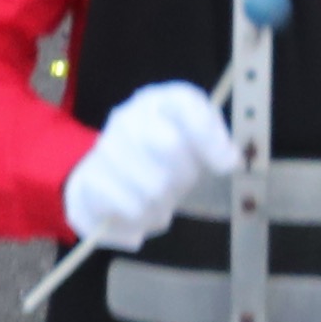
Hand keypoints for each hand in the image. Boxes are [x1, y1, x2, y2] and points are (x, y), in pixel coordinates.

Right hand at [58, 78, 244, 248]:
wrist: (107, 174)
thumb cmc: (161, 154)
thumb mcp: (194, 140)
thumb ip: (215, 142)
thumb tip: (229, 159)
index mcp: (160, 100)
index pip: (187, 105)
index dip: (211, 137)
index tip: (227, 164)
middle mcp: (129, 116)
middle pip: (169, 147)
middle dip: (182, 176)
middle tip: (180, 184)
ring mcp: (105, 147)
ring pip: (151, 188)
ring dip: (163, 205)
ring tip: (159, 200)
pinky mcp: (90, 181)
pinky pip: (130, 210)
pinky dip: (143, 221)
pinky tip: (140, 213)